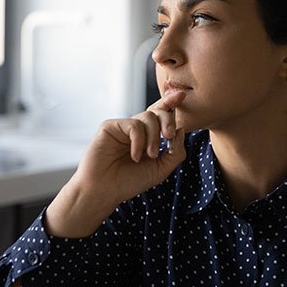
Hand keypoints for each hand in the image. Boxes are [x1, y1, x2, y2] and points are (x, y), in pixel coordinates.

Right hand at [44, 89, 191, 237]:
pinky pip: (134, 125)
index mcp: (147, 137)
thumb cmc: (129, 182)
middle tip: (168, 137)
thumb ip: (175, 151)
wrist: (104, 191)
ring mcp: (123, 127)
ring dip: (154, 137)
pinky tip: (135, 156)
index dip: (170, 103)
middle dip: (168, 120)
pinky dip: (139, 141)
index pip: (161, 116)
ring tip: (150, 155)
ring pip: (148, 117)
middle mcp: (136, 130)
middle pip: (157, 112)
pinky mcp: (110, 126)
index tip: (182, 95)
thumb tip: (181, 129)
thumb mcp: (160, 169)